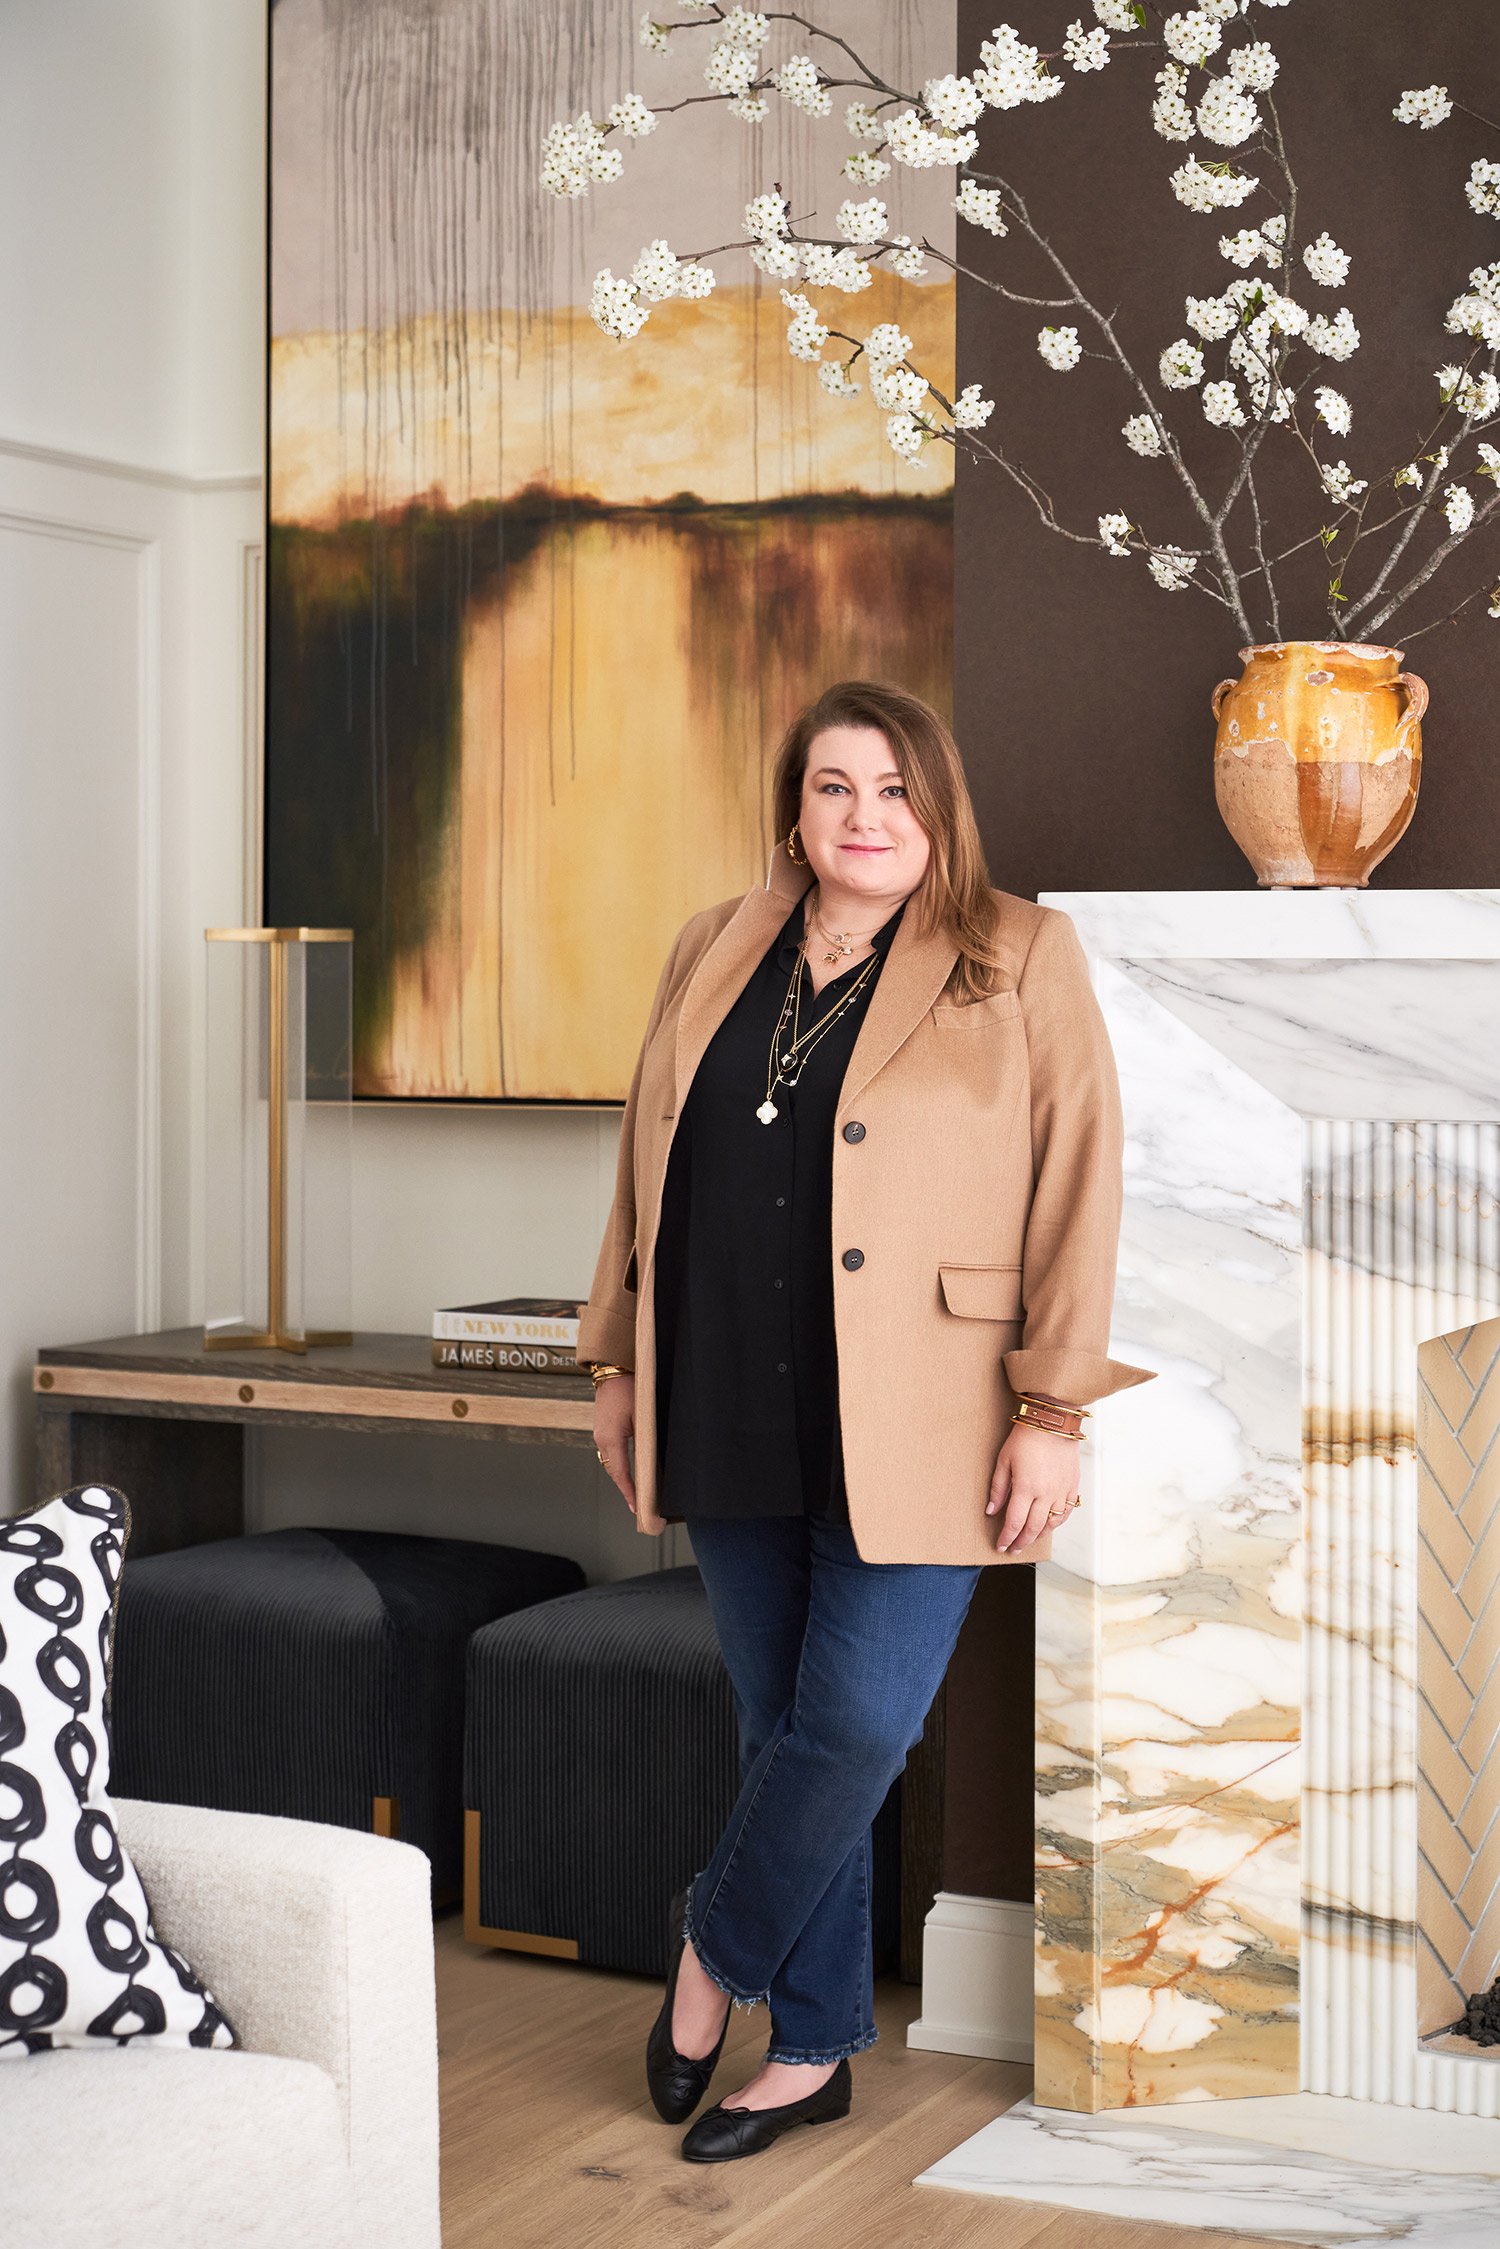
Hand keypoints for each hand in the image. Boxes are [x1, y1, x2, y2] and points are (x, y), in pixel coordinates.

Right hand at [593, 1372, 637, 1513]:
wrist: (612, 1370)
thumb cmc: (630, 1387)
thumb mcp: (643, 1414)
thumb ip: (648, 1437)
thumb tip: (657, 1458)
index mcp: (610, 1437)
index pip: (621, 1472)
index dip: (630, 1492)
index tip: (637, 1507)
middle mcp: (601, 1439)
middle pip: (614, 1471)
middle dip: (626, 1489)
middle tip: (639, 1505)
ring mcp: (599, 1434)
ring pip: (611, 1463)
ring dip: (622, 1477)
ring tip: (636, 1492)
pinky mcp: (602, 1430)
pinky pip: (610, 1453)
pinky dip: (619, 1464)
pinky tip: (629, 1470)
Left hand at [986, 1421, 1079, 1551]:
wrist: (1053, 1422)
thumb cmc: (1025, 1438)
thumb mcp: (1004, 1461)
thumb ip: (998, 1489)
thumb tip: (991, 1511)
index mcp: (1026, 1488)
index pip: (1014, 1523)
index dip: (1006, 1538)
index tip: (1001, 1546)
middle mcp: (1046, 1494)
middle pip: (1033, 1529)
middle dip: (1021, 1542)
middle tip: (1013, 1549)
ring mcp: (1061, 1492)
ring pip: (1051, 1524)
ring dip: (1039, 1535)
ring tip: (1029, 1540)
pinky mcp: (1072, 1486)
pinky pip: (1066, 1512)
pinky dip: (1057, 1523)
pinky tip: (1049, 1525)